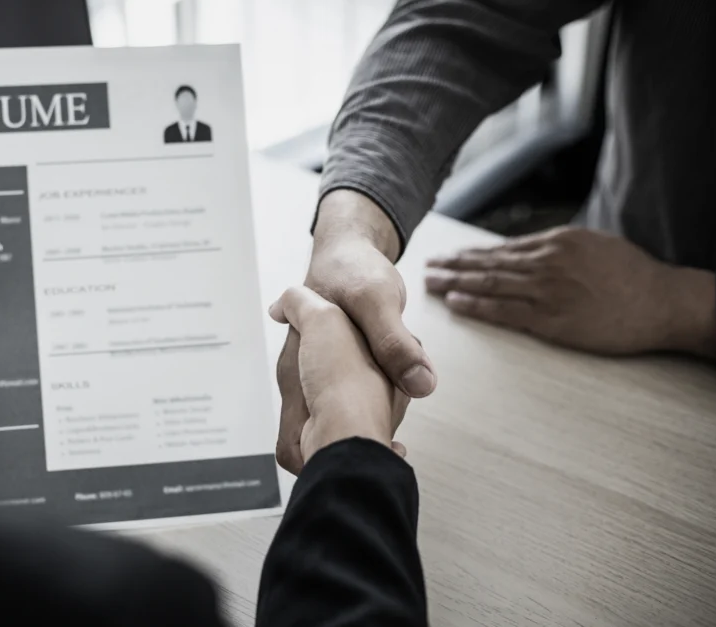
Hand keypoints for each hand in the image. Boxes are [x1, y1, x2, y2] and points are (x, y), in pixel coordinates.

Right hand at [275, 191, 433, 472]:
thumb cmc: (353, 273)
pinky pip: (352, 402)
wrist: (347, 250)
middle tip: (389, 413)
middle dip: (359, 436)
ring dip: (375, 416)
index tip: (353, 460)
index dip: (322, 466)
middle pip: (316, 442)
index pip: (293, 445)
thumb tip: (422, 386)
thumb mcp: (377, 300)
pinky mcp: (332, 372)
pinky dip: (379, 403)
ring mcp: (313, 376)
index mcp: (297, 367)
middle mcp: (299, 378)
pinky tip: (396, 383)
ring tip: (393, 389)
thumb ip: (395, 342)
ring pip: (337, 421)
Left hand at [425, 226, 715, 357]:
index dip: (470, 253)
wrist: (663, 302)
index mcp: (556, 242)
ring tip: (432, 283)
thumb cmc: (632, 276)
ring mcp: (548, 291)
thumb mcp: (593, 246)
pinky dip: (478, 305)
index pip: (501, 248)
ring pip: (490, 284)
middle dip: (454, 265)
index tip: (448, 255)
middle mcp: (547, 262)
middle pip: (488, 263)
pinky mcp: (553, 320)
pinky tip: (457, 302)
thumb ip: (556, 248)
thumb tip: (524, 252)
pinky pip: (506, 311)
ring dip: (456, 283)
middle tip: (427, 266)